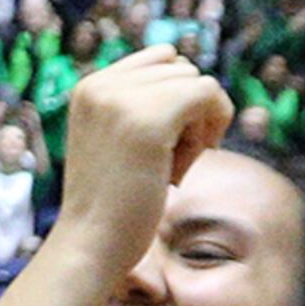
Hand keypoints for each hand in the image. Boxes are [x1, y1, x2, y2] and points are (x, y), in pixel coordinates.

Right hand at [50, 48, 229, 275]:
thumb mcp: (115, 140)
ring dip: (198, 125)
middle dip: (187, 112)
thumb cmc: (110, 206)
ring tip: (172, 168)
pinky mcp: (151, 118)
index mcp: (90, 86)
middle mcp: (102, 83)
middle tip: (169, 162)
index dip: (177, 95)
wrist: (91, 246)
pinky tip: (189, 164)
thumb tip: (199, 83)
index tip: (168, 140)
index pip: (161, 59)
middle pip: (181, 69)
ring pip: (196, 81)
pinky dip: (214, 124)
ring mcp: (124, 99)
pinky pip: (209, 93)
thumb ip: (140, 106)